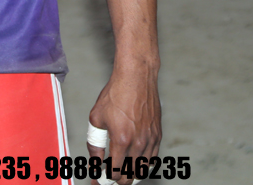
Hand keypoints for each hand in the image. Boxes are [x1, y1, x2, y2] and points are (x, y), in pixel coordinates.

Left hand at [87, 63, 160, 183]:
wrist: (136, 77)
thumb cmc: (115, 94)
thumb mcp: (96, 118)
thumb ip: (95, 143)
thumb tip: (95, 160)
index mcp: (121, 140)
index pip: (115, 172)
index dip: (105, 178)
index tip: (98, 178)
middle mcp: (139, 143)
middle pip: (130, 176)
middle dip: (119, 181)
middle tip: (109, 179)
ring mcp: (150, 139)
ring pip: (143, 170)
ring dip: (132, 176)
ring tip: (122, 175)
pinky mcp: (157, 134)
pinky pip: (153, 158)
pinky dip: (144, 166)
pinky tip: (136, 164)